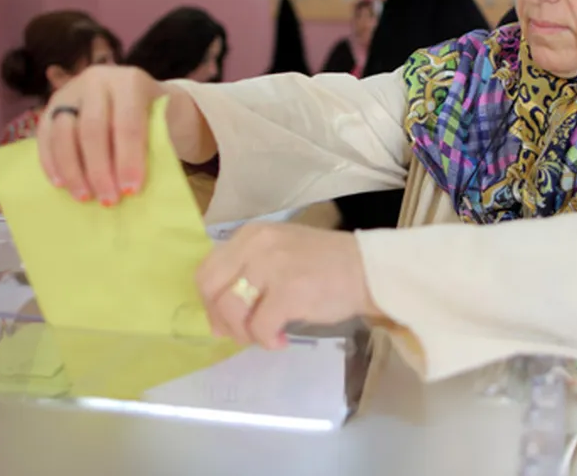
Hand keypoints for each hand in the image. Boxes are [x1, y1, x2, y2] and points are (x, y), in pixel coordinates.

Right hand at [35, 66, 165, 205]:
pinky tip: (61, 184)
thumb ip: (152, 145)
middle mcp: (97, 80)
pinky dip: (51, 162)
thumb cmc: (156, 116)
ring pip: (64, 132)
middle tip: (108, 200)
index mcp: (130, 82)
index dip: (129, 159)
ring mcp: (70, 91)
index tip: (131, 190)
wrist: (140, 96)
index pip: (128, 124)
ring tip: (84, 197)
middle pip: (92, 129)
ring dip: (72, 170)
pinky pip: (45, 135)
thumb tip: (131, 186)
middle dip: (99, 170)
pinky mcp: (52, 105)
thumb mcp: (165, 123)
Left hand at [195, 223, 381, 349]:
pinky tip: (281, 340)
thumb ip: (250, 272)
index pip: (207, 270)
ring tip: (264, 336)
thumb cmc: (327, 265)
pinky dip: (266, 341)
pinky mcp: (288, 292)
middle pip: (211, 289)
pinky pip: (260, 327)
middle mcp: (256, 245)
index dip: (210, 301)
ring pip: (231, 310)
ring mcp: (272, 267)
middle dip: (220, 319)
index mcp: (251, 235)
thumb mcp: (281, 253)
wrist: (369, 270)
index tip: (225, 320)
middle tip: (241, 333)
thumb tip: (220, 317)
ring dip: (243, 333)